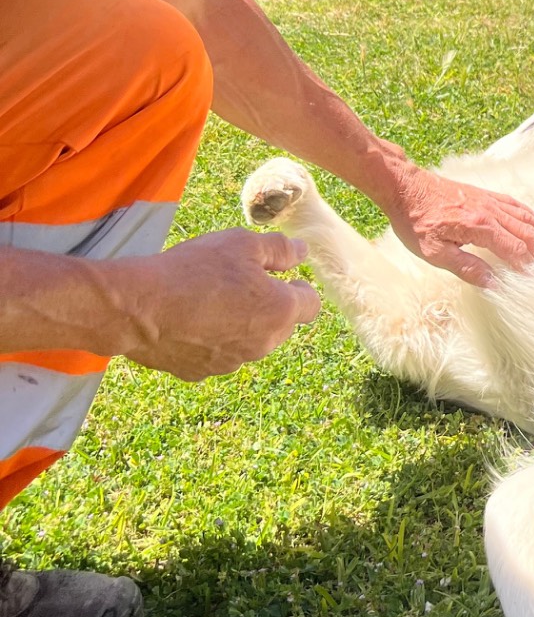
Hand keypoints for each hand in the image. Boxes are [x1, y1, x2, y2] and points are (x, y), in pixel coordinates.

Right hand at [118, 228, 320, 380]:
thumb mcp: (240, 244)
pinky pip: (216, 354)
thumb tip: (302, 252)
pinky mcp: (203, 373)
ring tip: (208, 300)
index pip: (311, 305)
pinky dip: (209, 340)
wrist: (138, 309)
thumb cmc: (193, 271)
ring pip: (249, 342)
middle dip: (268, 306)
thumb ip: (278, 249)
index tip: (281, 278)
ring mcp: (234, 362)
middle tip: (237, 283)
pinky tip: (187, 321)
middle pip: (280, 325)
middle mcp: (265, 343)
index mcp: (280, 312)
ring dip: (239, 324)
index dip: (298, 289)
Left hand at [385, 165, 533, 286]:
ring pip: (525, 218)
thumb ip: (466, 268)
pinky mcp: (484, 195)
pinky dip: (530, 215)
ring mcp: (489, 201)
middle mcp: (490, 212)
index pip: (514, 250)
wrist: (404, 186)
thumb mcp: (434, 253)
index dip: (530, 266)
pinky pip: (515, 205)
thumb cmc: (415, 221)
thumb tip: (494, 285)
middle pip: (526, 233)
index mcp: (479, 227)